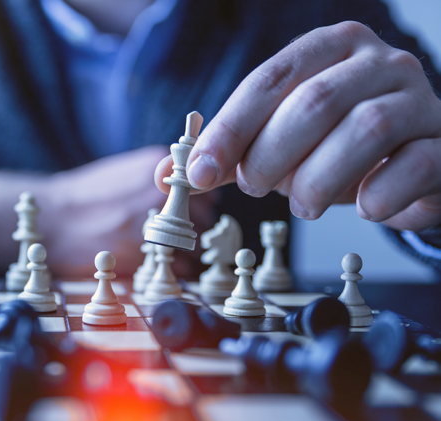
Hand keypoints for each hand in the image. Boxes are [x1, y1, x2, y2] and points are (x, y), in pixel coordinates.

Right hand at [0, 146, 215, 278]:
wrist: (52, 220)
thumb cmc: (85, 197)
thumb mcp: (124, 171)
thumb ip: (159, 178)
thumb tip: (190, 191)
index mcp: (157, 167)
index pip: (207, 188)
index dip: (198, 205)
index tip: (187, 213)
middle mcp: (161, 193)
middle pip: (204, 218)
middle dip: (192, 230)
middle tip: (170, 236)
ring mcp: (154, 223)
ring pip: (195, 245)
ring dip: (184, 253)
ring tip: (159, 251)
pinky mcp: (144, 254)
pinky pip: (180, 267)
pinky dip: (174, 271)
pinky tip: (153, 264)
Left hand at [155, 21, 440, 230]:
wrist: (411, 163)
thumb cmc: (335, 148)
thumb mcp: (278, 143)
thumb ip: (228, 154)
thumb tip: (167, 174)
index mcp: (329, 49)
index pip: (269, 80)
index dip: (230, 128)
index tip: (200, 173)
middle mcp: (378, 63)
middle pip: (315, 102)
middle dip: (271, 155)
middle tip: (256, 188)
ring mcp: (419, 99)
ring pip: (366, 129)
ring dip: (319, 179)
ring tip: (301, 205)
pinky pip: (415, 165)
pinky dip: (379, 194)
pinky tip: (363, 208)